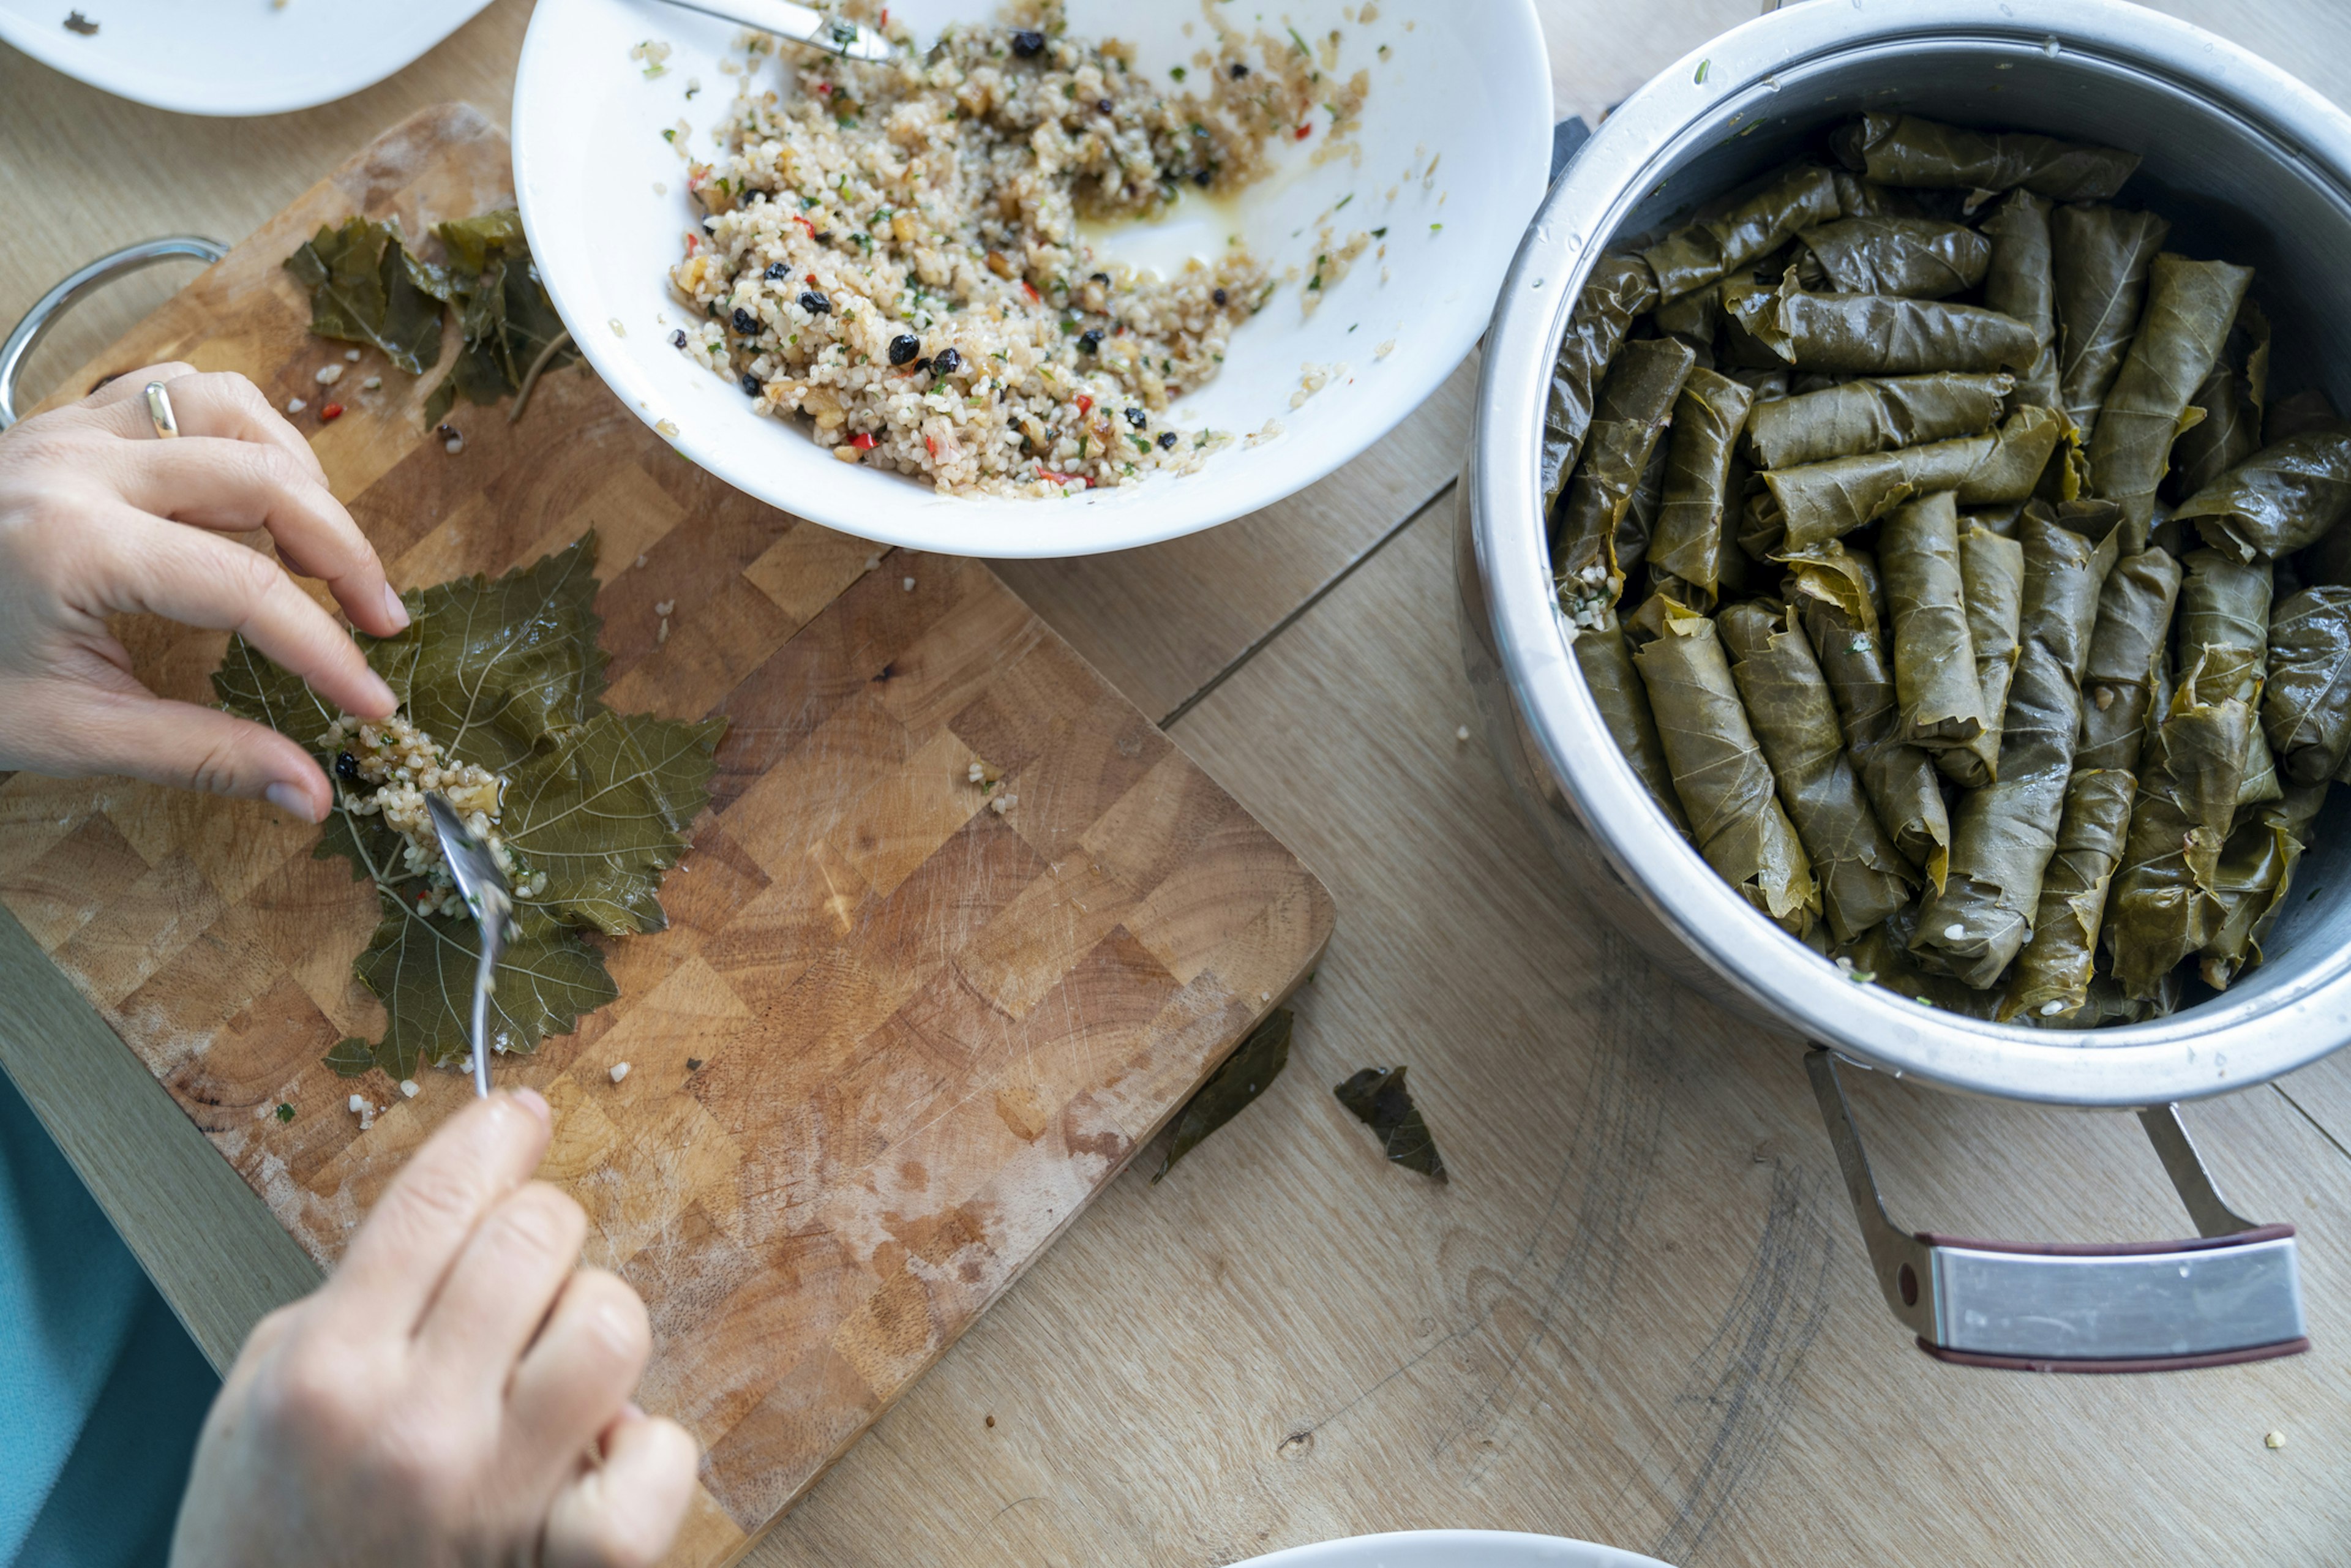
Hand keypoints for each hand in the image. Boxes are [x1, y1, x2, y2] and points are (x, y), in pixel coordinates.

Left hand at [0, 363, 407, 821]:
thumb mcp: (69, 732)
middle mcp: (80, 466)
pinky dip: (244, 433)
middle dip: (345, 555)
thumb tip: (310, 794)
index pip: (246, 589)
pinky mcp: (71, 417)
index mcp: (74, 546)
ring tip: (323, 551)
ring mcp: (73, 427)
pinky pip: (184, 391)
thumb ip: (200, 755)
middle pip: (265, 481)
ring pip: (234, 411)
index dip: (326, 651)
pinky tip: (258, 491)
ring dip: (301, 479)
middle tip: (381, 621)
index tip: (372, 702)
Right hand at [169, 1090, 698, 1567]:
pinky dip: (646, 1448)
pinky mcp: (567, 1565)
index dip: (494, 1137)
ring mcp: (498, 1500)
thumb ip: (361, 1295)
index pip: (441, 1197)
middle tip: (517, 1266)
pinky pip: (661, 1459)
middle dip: (536, 1230)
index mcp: (327, 1373)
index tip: (516, 1118)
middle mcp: (414, 1431)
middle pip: (538, 1237)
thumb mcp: (262, 1396)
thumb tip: (471, 1194)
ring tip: (547, 1365)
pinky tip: (596, 1453)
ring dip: (588, 1323)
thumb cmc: (270, 1533)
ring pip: (610, 1324)